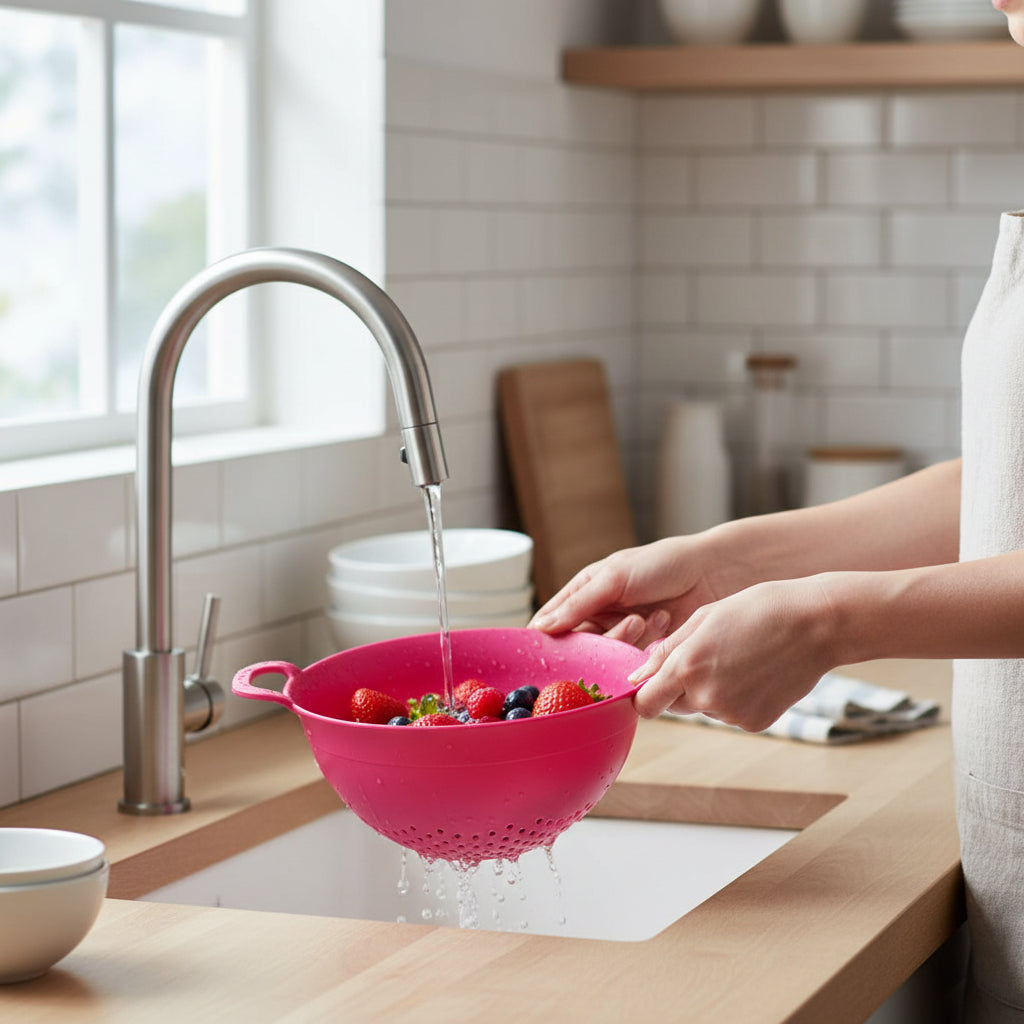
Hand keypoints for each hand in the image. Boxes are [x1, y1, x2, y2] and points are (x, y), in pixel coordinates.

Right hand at [529, 537, 721, 650]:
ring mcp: (622, 637)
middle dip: (593, 642)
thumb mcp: (614, 577)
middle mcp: (600, 617)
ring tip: (645, 619)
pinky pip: (630, 666)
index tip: (543, 654)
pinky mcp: (645, 654)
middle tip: (621, 624)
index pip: (551, 622)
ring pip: (604, 658)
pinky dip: (643, 649)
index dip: (544, 639)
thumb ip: (578, 604)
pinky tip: (661, 625)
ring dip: (623, 640)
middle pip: (577, 646)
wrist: (713, 574)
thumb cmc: (662, 564)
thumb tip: (542, 629)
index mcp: (585, 593)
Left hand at [630, 576, 837, 731]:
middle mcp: (705, 696)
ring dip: (711, 690)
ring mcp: (732, 713)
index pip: (645, 703)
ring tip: (740, 658)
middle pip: (673, 705)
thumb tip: (636, 679)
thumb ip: (666, 652)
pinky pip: (731, 714)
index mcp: (686, 667)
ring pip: (704, 707)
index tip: (653, 681)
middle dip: (679, 687)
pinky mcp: (755, 723)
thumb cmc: (756, 610)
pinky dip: (737, 698)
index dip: (646, 694)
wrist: (815, 624)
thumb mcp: (704, 618)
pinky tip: (757, 673)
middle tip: (709, 656)